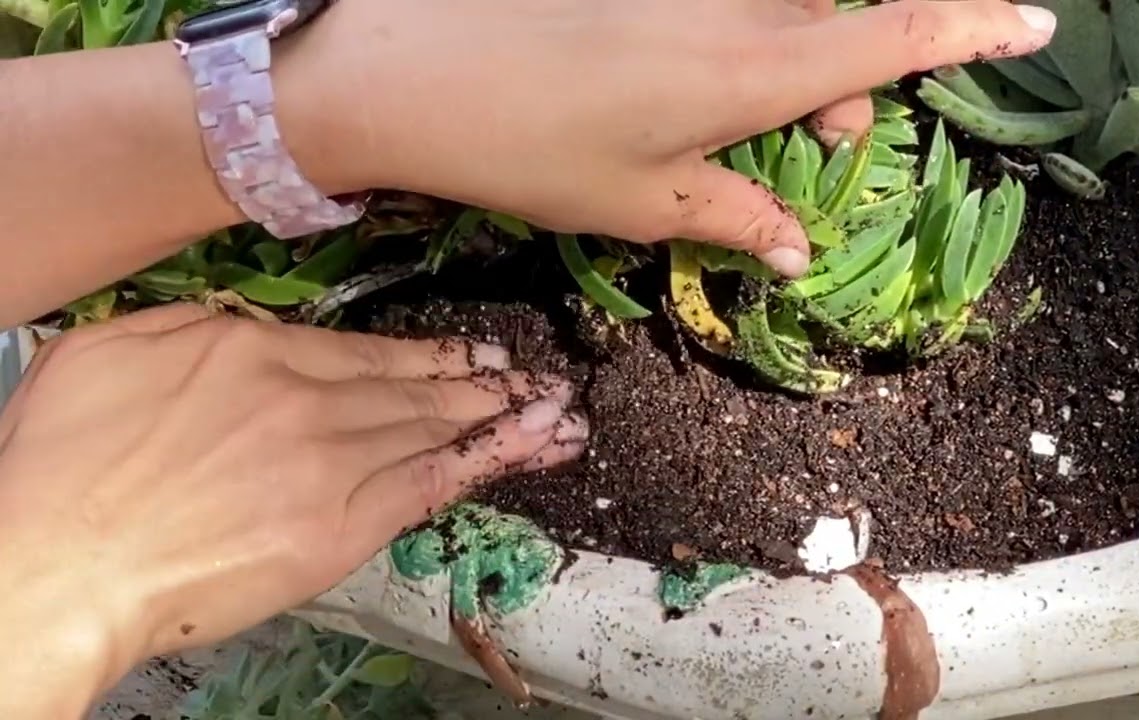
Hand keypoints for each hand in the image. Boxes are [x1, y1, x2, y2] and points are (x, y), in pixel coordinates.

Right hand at [0, 305, 584, 715]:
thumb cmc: (62, 462)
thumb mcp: (112, 349)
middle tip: (536, 379)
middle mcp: (309, 398)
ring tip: (556, 409)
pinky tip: (532, 448)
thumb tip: (247, 330)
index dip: (427, 356)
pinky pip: (431, 484)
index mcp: (255, 351)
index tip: (472, 357)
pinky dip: (489, 461)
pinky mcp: (343, 526)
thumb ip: (195, 329)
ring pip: (435, 430)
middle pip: (412, 387)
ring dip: (505, 417)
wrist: (62, 559)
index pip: (365, 352)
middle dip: (482, 384)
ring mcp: (333, 461)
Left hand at [297, 0, 1055, 276]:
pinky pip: (716, 3)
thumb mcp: (642, 204)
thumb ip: (737, 218)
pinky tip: (663, 75)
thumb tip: (798, 253)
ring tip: (725, 120)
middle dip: (846, 85)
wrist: (406, 70)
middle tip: (820, 145)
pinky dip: (725, 38)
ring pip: (776, 13)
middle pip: (834, 30)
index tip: (1035, 21)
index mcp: (754, 69)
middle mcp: (734, 6)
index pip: (894, 37)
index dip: (971, 27)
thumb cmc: (533, 150)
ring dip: (784, 60)